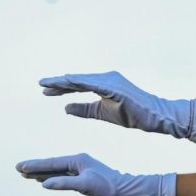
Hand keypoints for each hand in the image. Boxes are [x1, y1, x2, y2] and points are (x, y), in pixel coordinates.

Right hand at [16, 153, 175, 195]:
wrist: (130, 193)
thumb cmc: (111, 189)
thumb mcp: (88, 186)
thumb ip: (66, 184)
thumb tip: (45, 184)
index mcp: (78, 161)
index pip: (51, 164)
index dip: (34, 166)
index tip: (19, 167)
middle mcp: (78, 163)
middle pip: (51, 166)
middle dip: (34, 167)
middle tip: (17, 168)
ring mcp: (81, 171)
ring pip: (56, 172)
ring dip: (41, 173)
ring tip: (27, 174)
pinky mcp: (85, 179)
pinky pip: (63, 178)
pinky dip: (52, 178)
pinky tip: (46, 181)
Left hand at [39, 70, 195, 142]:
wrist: (155, 116)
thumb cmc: (132, 114)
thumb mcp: (102, 114)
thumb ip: (84, 109)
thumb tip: (65, 107)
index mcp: (103, 84)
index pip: (77, 85)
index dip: (61, 88)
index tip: (45, 91)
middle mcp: (105, 78)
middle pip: (77, 80)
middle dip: (58, 83)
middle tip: (40, 85)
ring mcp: (111, 81)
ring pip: (82, 80)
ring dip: (64, 82)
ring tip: (48, 84)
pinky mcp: (115, 87)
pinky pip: (93, 84)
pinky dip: (78, 83)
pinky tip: (66, 83)